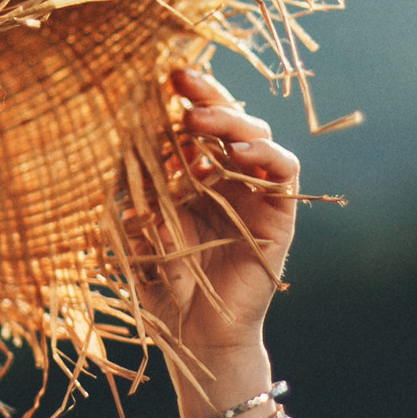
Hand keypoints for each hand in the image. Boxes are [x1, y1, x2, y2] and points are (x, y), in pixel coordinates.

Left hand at [136, 64, 301, 397]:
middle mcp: (227, 180)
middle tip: (181, 82)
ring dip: (230, 122)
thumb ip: (139, 198)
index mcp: (193, 179)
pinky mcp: (279, 216)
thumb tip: (133, 154)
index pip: (193, 127)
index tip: (158, 80)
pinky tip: (239, 151)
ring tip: (197, 120)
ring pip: (257, 137)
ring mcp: (255, 195)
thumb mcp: (140, 236)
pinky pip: (284, 172)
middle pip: (227, 122)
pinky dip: (267, 153)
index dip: (181, 100)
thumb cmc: (165, 291)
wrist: (198, 337)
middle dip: (206, 97)